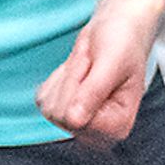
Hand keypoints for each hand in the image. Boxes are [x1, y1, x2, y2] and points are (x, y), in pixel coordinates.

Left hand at [35, 0, 160, 141]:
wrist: (116, 32)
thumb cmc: (122, 44)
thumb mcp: (112, 62)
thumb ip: (94, 92)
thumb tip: (73, 122)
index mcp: (118, 126)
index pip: (78, 121)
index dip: (81, 88)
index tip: (98, 68)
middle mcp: (99, 132)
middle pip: (60, 116)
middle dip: (72, 81)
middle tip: (92, 64)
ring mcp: (79, 124)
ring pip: (49, 108)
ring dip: (65, 79)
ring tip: (87, 67)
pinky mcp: (62, 113)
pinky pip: (42, 99)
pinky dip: (56, 79)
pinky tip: (77, 72)